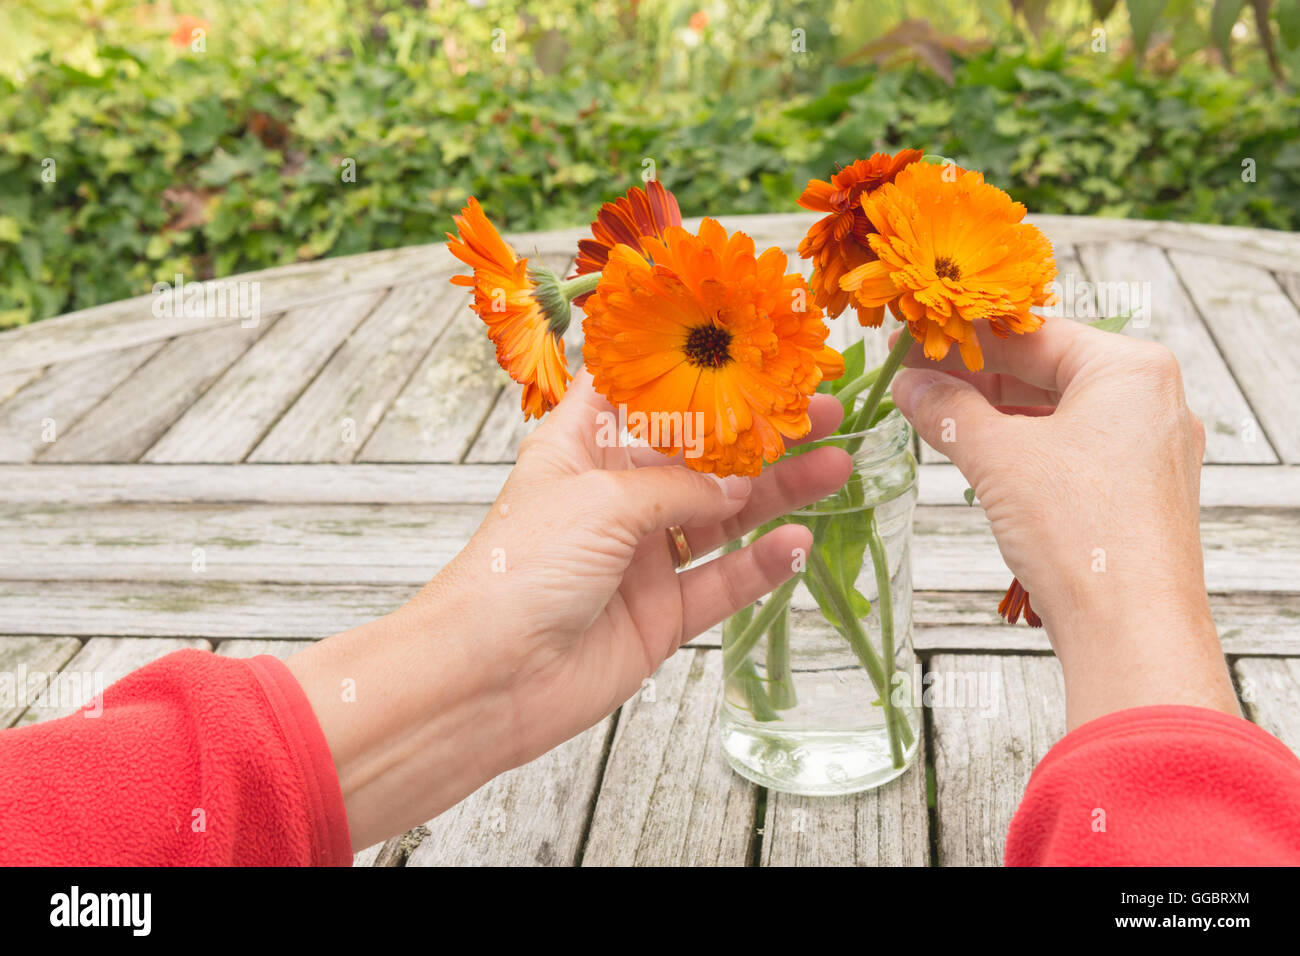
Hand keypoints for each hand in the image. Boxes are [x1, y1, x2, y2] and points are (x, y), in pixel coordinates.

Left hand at [287, 370, 850, 848]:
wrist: (485, 680)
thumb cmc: (516, 572)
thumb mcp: (600, 503)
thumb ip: (679, 488)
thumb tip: (740, 486)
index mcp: (580, 450)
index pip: (639, 394)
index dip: (690, 371)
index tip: (748, 348)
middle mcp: (612, 498)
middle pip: (699, 455)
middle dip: (758, 433)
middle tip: (821, 410)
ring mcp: (639, 558)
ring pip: (723, 517)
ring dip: (777, 493)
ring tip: (835, 465)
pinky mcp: (659, 615)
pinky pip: (721, 582)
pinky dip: (761, 565)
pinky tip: (798, 542)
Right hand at [890, 317, 1238, 729]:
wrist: (1133, 631)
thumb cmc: (1081, 532)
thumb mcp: (998, 457)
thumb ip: (948, 410)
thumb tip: (910, 384)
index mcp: (1132, 369)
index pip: (1032, 334)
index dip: (963, 338)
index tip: (913, 343)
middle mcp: (1152, 401)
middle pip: (1047, 371)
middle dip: (976, 377)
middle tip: (915, 378)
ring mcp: (1151, 450)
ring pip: (1057, 413)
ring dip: (994, 414)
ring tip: (934, 416)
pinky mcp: (1140, 494)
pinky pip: (1072, 451)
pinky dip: (1022, 448)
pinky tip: (977, 455)